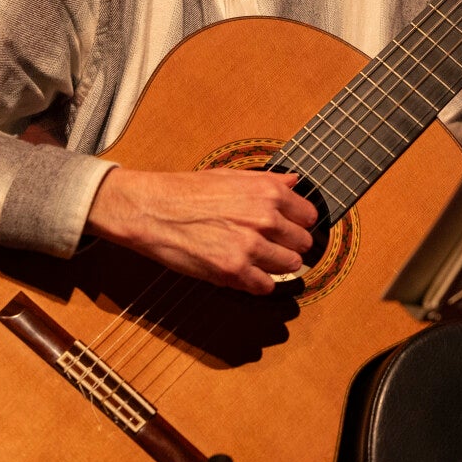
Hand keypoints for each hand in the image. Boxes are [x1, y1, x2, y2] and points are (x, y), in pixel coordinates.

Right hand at [85, 167, 317, 294]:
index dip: (299, 224)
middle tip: (273, 246)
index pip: (309, 216)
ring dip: (277, 266)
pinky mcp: (233, 271)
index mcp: (268, 193)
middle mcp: (265, 219)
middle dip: (290, 246)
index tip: (289, 228)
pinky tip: (245, 273)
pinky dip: (258, 283)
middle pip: (303, 244)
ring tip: (259, 260)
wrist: (152, 209)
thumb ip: (268, 181)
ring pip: (290, 266)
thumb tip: (294, 182)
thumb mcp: (232, 175)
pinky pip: (265, 286)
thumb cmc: (187, 191)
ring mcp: (250, 246)